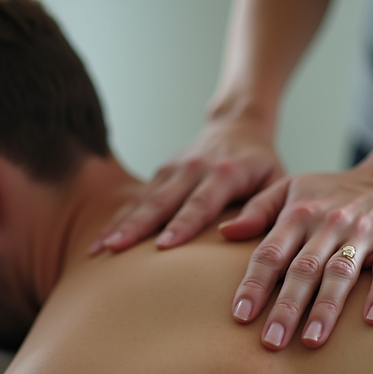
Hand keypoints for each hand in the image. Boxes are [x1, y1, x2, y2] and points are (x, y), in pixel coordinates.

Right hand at [89, 116, 284, 253]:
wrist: (239, 125)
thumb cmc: (262, 164)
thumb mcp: (276, 180)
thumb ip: (264, 208)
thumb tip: (234, 233)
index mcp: (225, 172)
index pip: (201, 203)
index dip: (182, 225)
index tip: (163, 246)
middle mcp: (194, 168)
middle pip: (161, 201)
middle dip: (136, 226)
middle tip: (114, 249)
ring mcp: (173, 170)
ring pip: (142, 200)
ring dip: (118, 224)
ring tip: (97, 249)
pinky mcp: (160, 174)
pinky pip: (135, 199)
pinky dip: (116, 219)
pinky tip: (98, 242)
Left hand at [221, 167, 372, 349]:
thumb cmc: (335, 192)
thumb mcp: (292, 188)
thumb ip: (258, 210)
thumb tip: (224, 232)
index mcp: (298, 215)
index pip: (271, 254)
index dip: (254, 285)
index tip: (241, 316)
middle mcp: (328, 225)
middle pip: (303, 270)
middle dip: (286, 308)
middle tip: (271, 342)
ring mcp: (362, 234)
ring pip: (340, 274)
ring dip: (326, 308)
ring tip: (312, 341)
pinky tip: (371, 319)